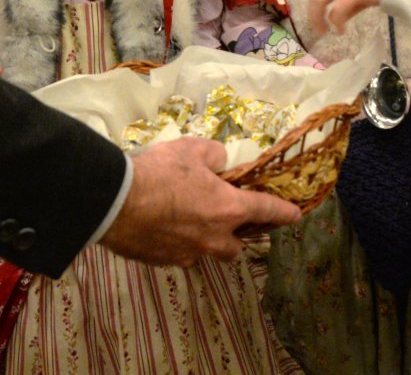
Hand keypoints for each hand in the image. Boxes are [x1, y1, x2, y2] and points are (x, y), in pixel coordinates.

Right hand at [99, 137, 298, 265]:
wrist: (114, 202)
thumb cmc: (159, 172)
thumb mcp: (191, 149)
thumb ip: (213, 155)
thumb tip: (218, 162)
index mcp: (228, 209)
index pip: (266, 211)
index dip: (284, 212)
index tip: (295, 216)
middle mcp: (213, 238)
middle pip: (235, 248)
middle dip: (235, 237)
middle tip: (226, 220)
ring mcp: (187, 254)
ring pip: (204, 253)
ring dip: (203, 241)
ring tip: (188, 222)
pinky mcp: (163, 262)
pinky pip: (177, 254)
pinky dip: (175, 242)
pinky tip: (161, 226)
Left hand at [303, 0, 388, 38]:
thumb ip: (350, 1)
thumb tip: (335, 17)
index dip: (316, 6)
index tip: (319, 21)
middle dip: (313, 14)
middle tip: (319, 31)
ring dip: (319, 18)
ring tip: (326, 31)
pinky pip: (338, 7)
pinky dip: (336, 20)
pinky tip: (341, 30)